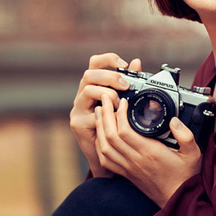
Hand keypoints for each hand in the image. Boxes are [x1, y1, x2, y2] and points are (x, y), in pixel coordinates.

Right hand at [70, 53, 139, 178]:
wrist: (111, 156)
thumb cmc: (119, 126)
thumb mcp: (126, 101)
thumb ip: (129, 82)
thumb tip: (137, 62)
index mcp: (95, 85)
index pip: (95, 63)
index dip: (108, 59)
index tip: (124, 63)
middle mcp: (83, 94)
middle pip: (89, 74)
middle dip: (109, 76)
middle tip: (126, 85)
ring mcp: (78, 108)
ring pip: (87, 90)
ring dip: (107, 93)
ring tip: (119, 104)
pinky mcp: (78, 123)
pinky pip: (90, 113)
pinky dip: (104, 113)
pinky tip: (114, 117)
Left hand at [94, 97, 201, 206]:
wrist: (178, 201)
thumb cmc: (185, 177)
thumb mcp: (193, 154)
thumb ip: (186, 135)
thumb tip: (174, 121)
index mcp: (150, 153)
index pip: (125, 131)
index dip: (119, 114)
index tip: (122, 102)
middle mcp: (135, 160)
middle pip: (110, 136)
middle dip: (105, 115)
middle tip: (105, 100)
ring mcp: (128, 168)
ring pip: (104, 147)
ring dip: (99, 128)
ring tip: (100, 113)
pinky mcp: (126, 173)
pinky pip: (105, 160)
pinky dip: (99, 146)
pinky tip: (100, 135)